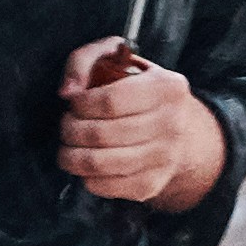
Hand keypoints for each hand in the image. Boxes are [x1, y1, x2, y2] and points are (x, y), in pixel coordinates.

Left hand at [58, 39, 223, 209]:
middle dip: (71, 130)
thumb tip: (68, 91)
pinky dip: (85, 176)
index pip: (111, 101)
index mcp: (167, 87)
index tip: (74, 103)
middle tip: (67, 125)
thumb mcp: (116, 59)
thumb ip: (84, 61)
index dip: (81, 105)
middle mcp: (172, 124)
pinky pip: (105, 186)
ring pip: (100, 163)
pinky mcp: (152, 184)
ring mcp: (164, 158)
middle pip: (102, 134)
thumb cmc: (137, 90)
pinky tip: (86, 163)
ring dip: (71, 156)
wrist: (179, 128)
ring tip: (68, 146)